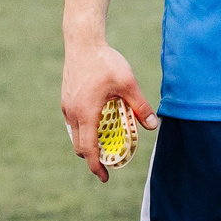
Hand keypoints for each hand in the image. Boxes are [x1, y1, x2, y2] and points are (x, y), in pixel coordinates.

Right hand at [61, 39, 157, 182]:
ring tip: (107, 143)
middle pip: (80, 146)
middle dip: (93, 158)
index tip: (105, 178)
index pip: (88, 149)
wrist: (83, 42)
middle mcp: (72, 113)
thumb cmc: (105, 61)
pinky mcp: (66, 99)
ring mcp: (67, 106)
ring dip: (88, 143)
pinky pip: (74, 123)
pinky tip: (100, 122)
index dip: (95, 166)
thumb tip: (153, 125)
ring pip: (75, 135)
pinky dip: (85, 130)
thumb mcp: (128, 83)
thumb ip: (140, 106)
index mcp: (86, 113)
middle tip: (110, 162)